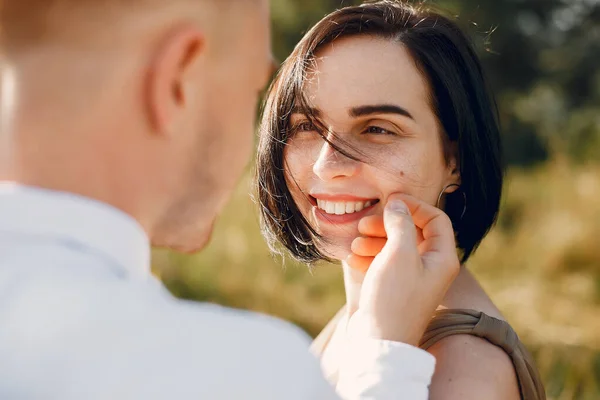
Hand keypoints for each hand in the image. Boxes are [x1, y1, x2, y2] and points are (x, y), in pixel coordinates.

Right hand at [346, 193, 459, 345]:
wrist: (379, 341)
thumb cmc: (393, 298)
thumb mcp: (399, 254)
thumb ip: (401, 224)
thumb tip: (397, 205)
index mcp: (442, 258)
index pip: (436, 219)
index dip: (414, 206)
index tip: (390, 201)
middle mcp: (430, 267)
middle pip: (413, 231)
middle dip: (388, 224)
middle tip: (365, 223)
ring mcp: (411, 278)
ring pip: (395, 246)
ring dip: (375, 239)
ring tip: (356, 243)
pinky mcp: (394, 288)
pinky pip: (384, 262)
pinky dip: (369, 256)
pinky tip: (353, 258)